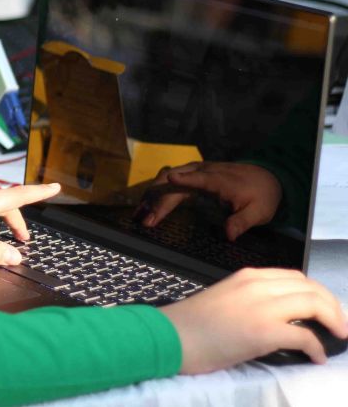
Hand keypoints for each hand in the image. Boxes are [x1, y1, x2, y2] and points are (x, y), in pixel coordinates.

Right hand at [139, 162, 281, 240]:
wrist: (267, 178)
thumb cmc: (262, 196)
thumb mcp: (259, 213)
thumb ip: (242, 222)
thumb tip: (228, 235)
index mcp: (218, 180)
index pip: (196, 178)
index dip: (181, 180)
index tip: (169, 181)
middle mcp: (202, 171)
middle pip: (172, 181)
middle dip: (157, 200)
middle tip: (145, 220)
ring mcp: (194, 171)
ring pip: (165, 179)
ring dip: (151, 195)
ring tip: (139, 214)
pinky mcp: (190, 174)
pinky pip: (167, 180)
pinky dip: (155, 192)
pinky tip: (146, 205)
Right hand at [162, 268, 347, 372]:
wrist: (171, 335)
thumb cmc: (192, 323)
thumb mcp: (225, 298)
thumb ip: (250, 298)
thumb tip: (276, 315)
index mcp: (247, 276)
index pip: (296, 277)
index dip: (317, 293)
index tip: (324, 309)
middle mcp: (257, 286)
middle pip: (311, 288)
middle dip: (332, 307)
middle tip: (338, 326)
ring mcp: (261, 308)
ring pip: (314, 305)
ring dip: (333, 322)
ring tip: (336, 337)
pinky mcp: (263, 332)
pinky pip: (304, 336)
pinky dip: (316, 348)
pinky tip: (316, 357)